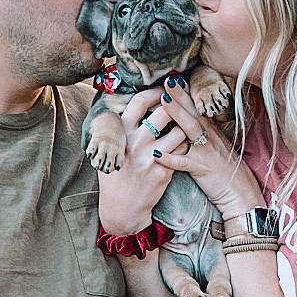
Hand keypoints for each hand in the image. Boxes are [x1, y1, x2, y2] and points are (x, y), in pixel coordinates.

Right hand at [97, 87, 175, 235]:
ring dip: (184, 125)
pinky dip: (185, 144)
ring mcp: (150, 157)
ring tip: (184, 124)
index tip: (163, 90)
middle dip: (175, 105)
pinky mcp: (164, 171)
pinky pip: (182, 150)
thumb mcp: (110, 147)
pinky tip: (184, 143)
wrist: (122, 207)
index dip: (155, 91)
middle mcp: (135, 143)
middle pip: (164, 112)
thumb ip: (121, 126)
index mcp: (121, 133)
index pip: (140, 101)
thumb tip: (135, 103)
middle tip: (180, 104)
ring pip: (179, 130)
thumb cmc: (117, 174)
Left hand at [154, 78, 263, 219]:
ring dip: (177, 114)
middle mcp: (210, 138)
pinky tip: (157, 154)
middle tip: (167, 79)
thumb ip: (203, 137)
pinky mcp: (202, 169)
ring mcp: (206, 152)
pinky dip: (171, 158)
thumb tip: (187, 126)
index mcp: (211, 132)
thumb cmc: (226, 174)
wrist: (241, 194)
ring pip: (190, 129)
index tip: (173, 78)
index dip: (186, 93)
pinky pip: (185, 162)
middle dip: (180, 95)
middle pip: (193, 111)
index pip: (198, 108)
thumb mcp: (216, 150)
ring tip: (163, 101)